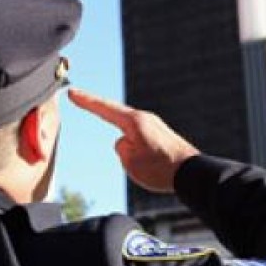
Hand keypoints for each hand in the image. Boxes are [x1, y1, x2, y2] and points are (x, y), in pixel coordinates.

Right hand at [67, 88, 198, 192]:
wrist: (193, 173)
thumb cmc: (162, 168)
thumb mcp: (131, 162)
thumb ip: (121, 149)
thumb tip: (125, 142)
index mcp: (135, 121)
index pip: (104, 108)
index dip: (86, 101)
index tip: (72, 92)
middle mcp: (145, 119)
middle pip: (118, 122)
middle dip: (116, 134)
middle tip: (123, 146)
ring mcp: (154, 126)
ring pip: (130, 140)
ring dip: (133, 154)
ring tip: (151, 169)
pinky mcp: (161, 136)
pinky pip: (142, 145)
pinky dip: (142, 156)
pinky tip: (156, 168)